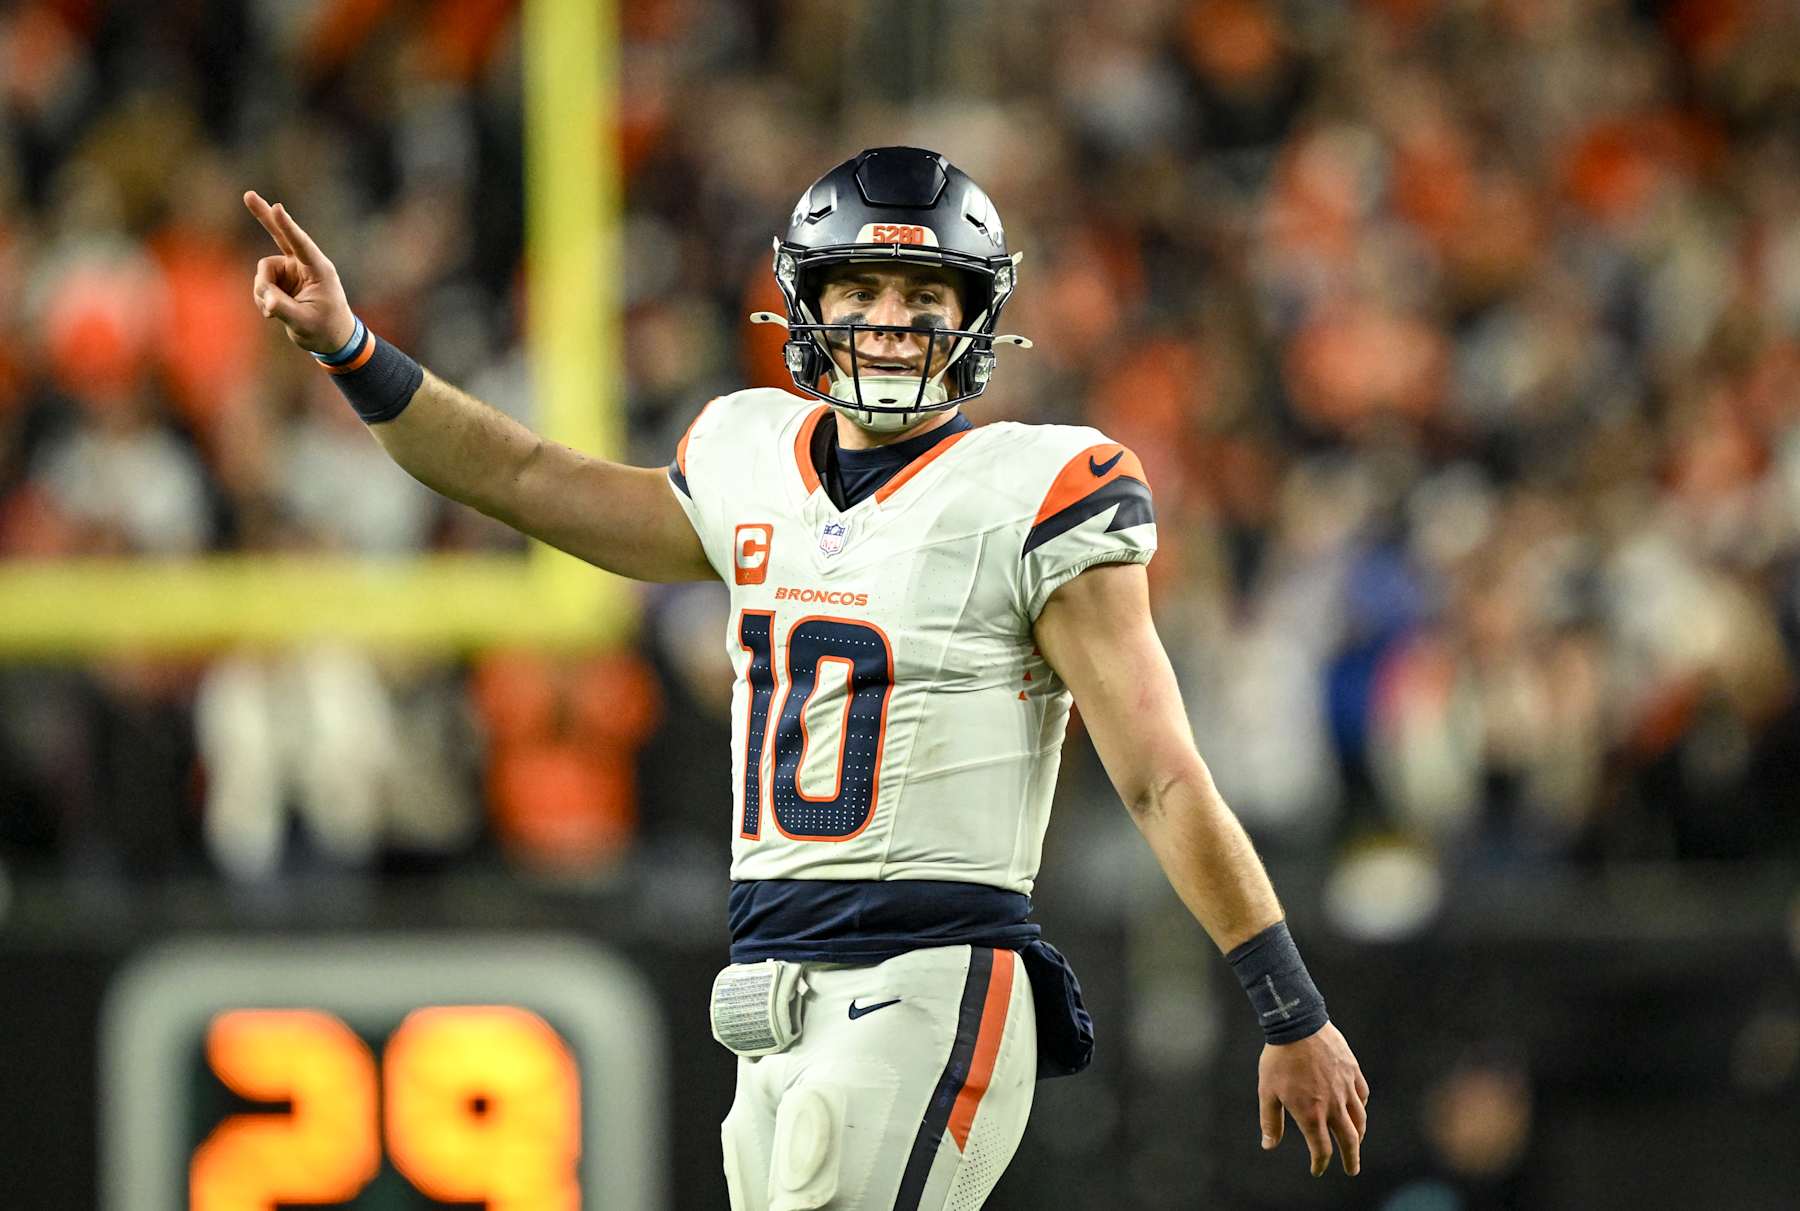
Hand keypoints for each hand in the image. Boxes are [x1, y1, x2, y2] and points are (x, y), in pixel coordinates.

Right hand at [243, 190, 355, 354]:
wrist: (330, 339)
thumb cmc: (325, 329)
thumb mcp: (304, 323)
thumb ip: (284, 310)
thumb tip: (267, 301)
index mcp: (319, 270)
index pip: (301, 244)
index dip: (288, 226)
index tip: (278, 208)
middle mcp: (303, 265)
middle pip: (280, 236)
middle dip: (264, 216)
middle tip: (248, 194)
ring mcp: (291, 271)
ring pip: (263, 273)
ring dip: (263, 291)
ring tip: (273, 311)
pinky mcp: (281, 280)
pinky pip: (262, 284)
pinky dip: (262, 298)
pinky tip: (272, 312)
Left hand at [1258, 1021, 1368, 1176]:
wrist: (1297, 1024)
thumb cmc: (1278, 1059)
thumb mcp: (1267, 1092)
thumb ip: (1270, 1121)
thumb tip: (1268, 1146)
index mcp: (1311, 1114)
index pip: (1321, 1149)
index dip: (1319, 1163)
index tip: (1317, 1169)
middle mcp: (1333, 1106)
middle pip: (1349, 1141)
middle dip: (1351, 1159)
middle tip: (1352, 1170)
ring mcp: (1346, 1088)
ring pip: (1360, 1120)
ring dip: (1358, 1135)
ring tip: (1356, 1143)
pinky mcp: (1353, 1071)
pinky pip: (1362, 1096)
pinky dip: (1361, 1108)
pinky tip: (1358, 1110)